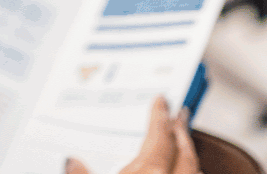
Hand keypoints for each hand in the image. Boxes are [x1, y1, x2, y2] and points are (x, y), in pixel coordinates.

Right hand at [66, 96, 198, 173]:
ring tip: (185, 144)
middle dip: (181, 132)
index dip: (160, 117)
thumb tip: (72, 162)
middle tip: (179, 117)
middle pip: (184, 152)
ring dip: (189, 154)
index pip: (160, 137)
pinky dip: (191, 173)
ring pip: (194, 170)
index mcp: (150, 172)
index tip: (162, 101)